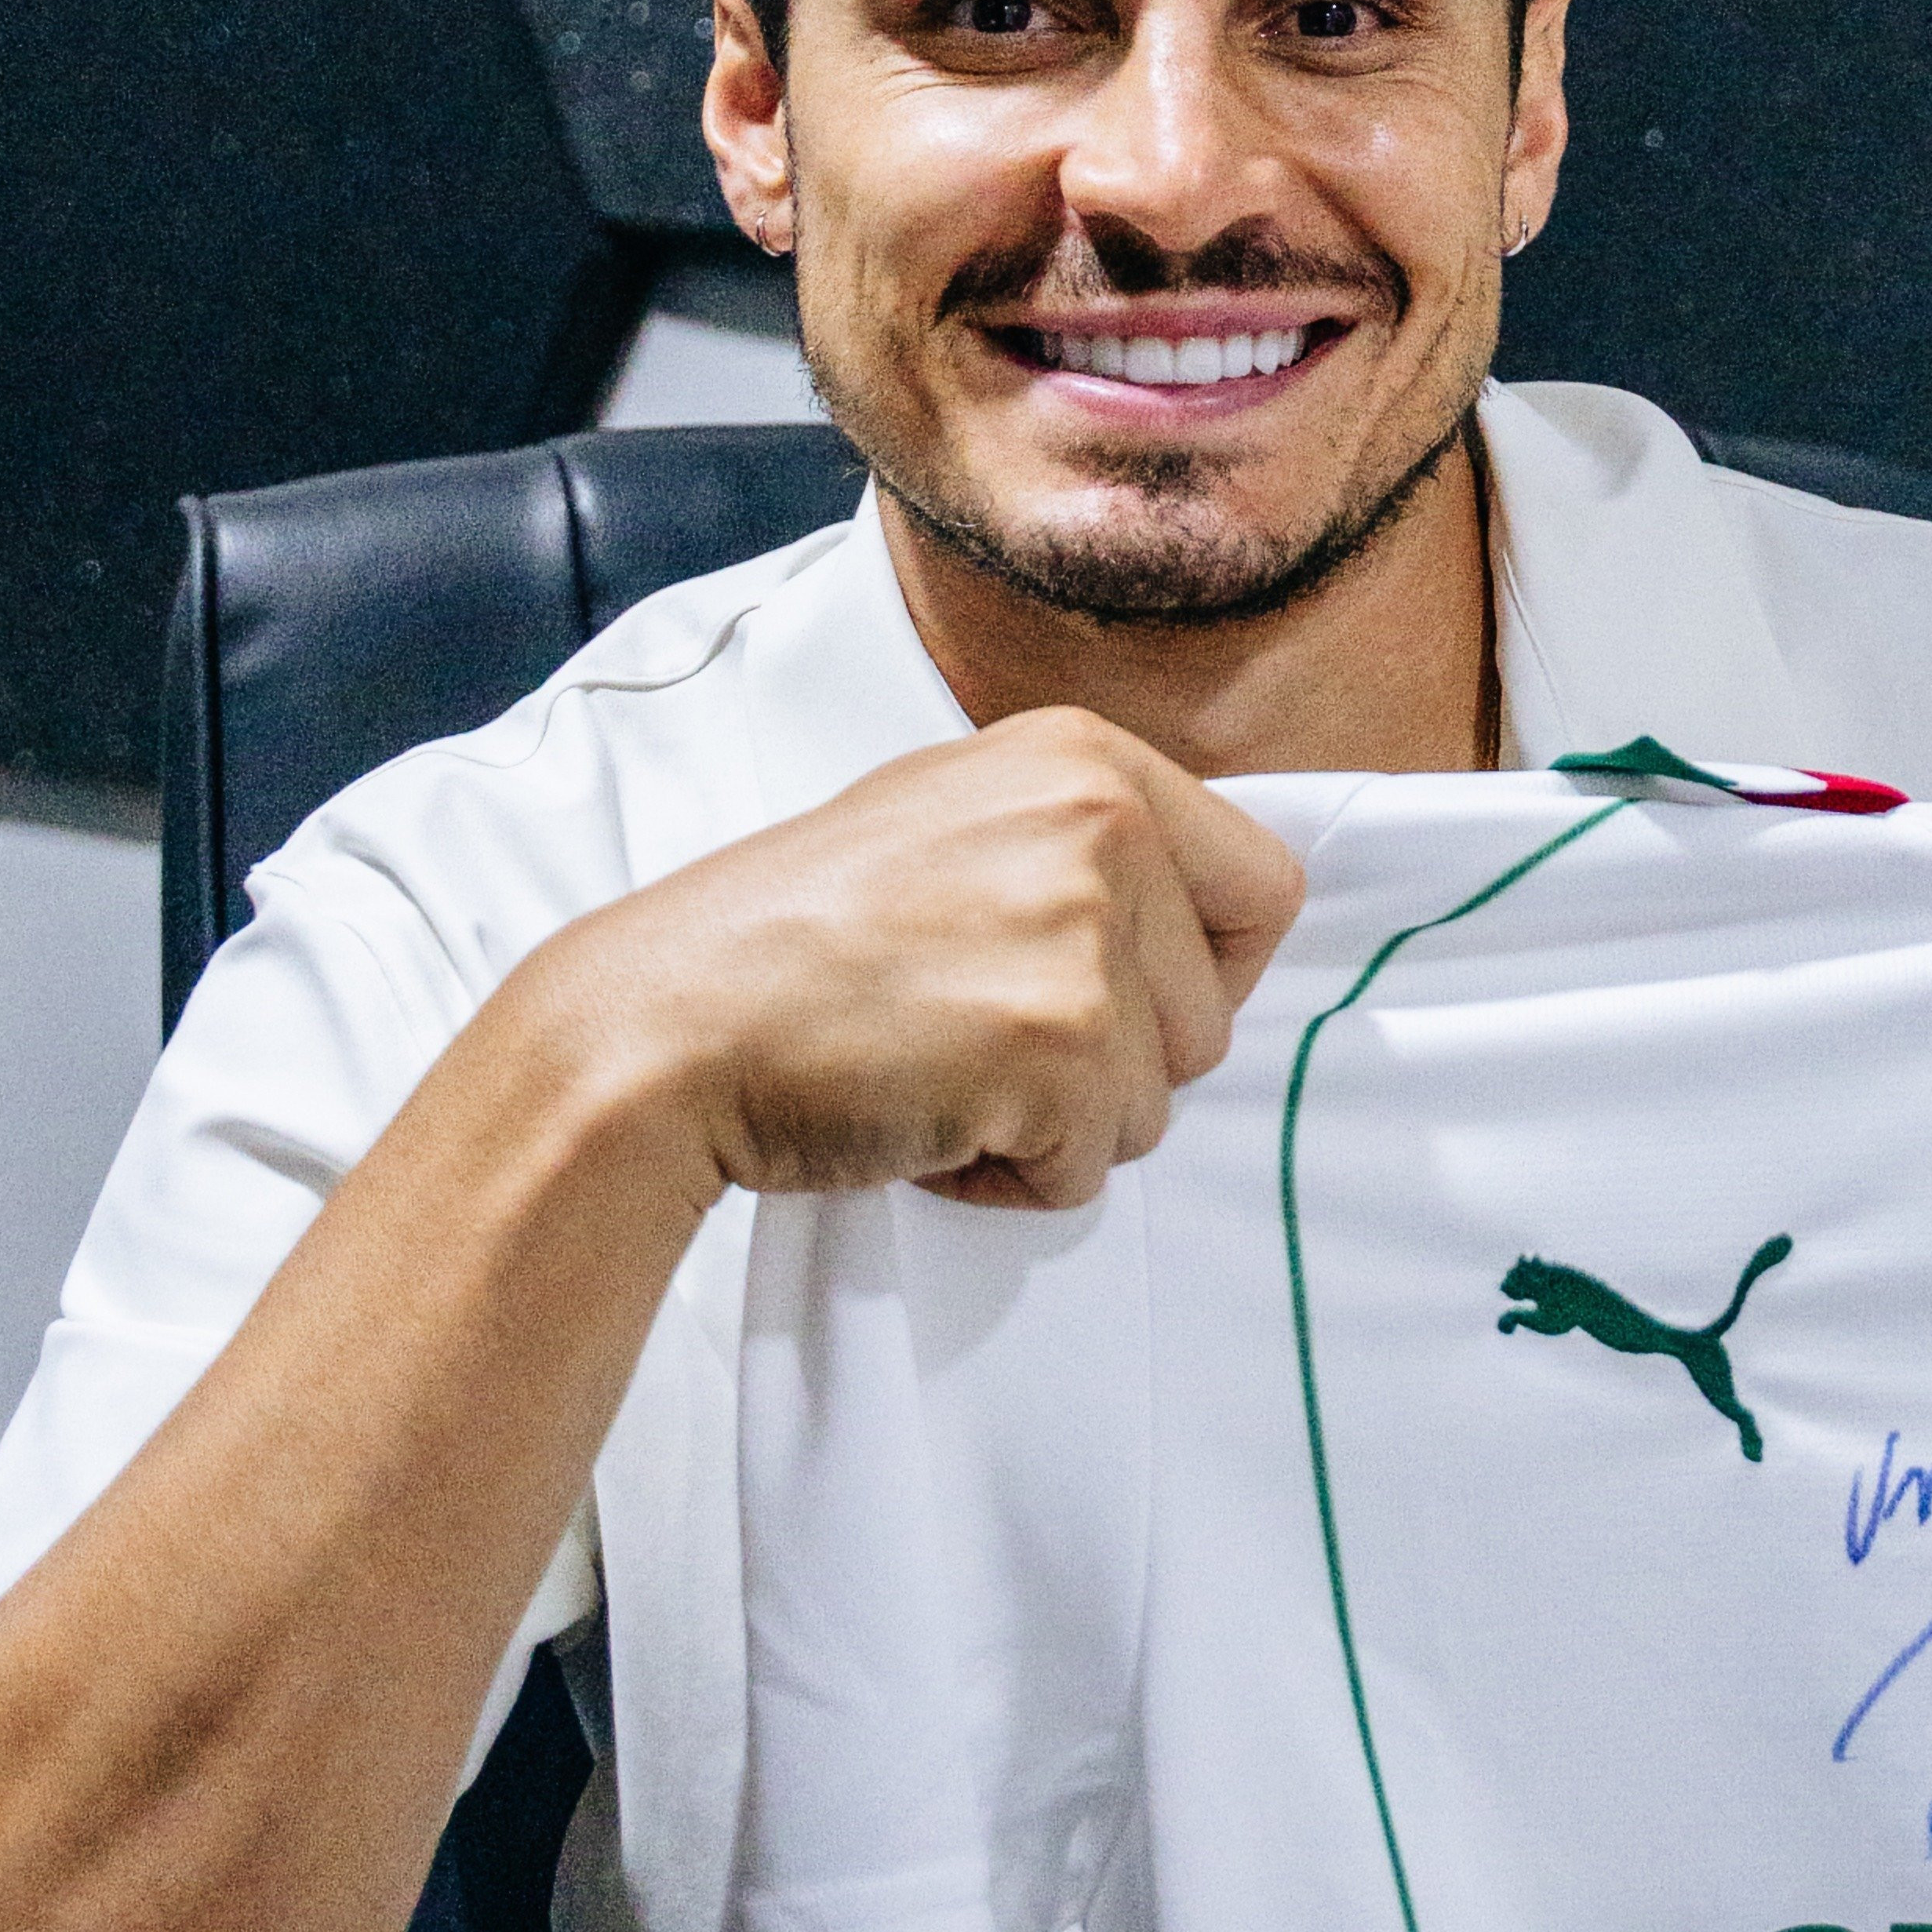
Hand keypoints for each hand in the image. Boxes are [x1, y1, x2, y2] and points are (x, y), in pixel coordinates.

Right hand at [539, 708, 1307, 1210]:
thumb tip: (1193, 920)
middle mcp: (1104, 822)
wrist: (666, 1025)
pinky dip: (1013, 1174)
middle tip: (978, 1032)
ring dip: (1059, 1121)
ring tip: (940, 1067)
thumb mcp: (953, 822)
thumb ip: (1077, 847)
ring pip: (1161, 1100)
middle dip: (1116, 1061)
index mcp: (1089, 757)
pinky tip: (923, 1116)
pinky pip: (1092, 1165)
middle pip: (1217, 1014)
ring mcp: (1087, 934)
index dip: (1201, 969)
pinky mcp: (1062, 1046)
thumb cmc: (795, 943)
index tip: (1112, 991)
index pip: (1265, 886)